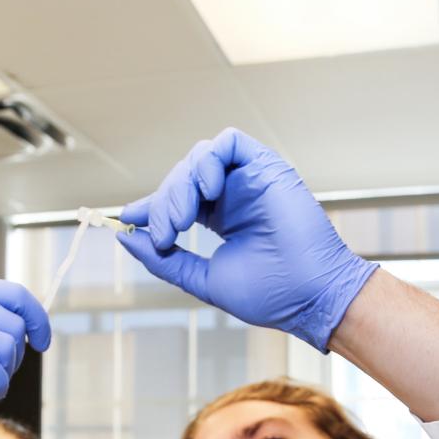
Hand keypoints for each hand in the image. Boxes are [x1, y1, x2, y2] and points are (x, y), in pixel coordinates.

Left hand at [116, 127, 376, 350]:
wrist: (310, 294)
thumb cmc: (270, 293)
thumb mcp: (203, 279)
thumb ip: (164, 259)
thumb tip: (127, 236)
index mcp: (220, 218)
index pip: (176, 199)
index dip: (149, 205)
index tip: (127, 218)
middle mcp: (233, 195)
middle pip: (181, 179)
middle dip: (163, 203)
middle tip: (164, 235)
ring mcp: (249, 179)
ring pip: (199, 159)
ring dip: (181, 186)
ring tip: (182, 221)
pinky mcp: (267, 166)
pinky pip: (229, 143)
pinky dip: (209, 161)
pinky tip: (207, 191)